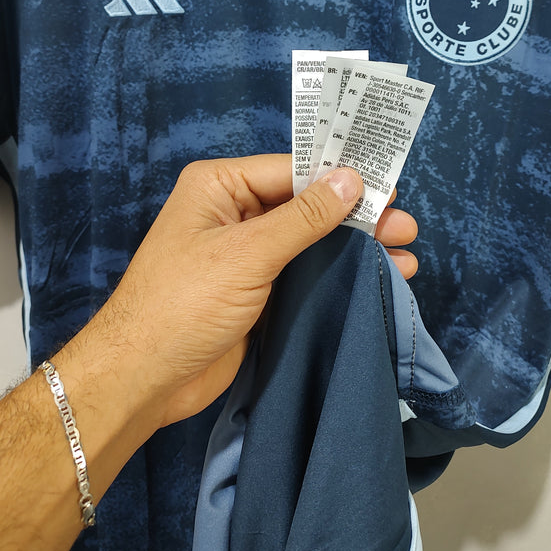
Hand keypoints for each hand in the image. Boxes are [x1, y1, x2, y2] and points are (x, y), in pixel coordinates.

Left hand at [96, 154, 417, 428]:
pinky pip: (305, 271)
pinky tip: (379, 276)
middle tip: (406, 226)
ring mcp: (247, 253)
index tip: (390, 184)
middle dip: (356, 215)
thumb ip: (303, 217)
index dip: (341, 176)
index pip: (292, 169)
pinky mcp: (258, 290)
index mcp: (220, 186)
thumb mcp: (247, 254)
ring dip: (355, 246)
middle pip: (307, 204)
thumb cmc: (184, 304)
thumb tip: (351, 178)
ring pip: (311, 240)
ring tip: (405, 253)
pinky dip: (340, 272)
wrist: (144, 380)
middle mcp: (234, 212)